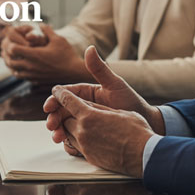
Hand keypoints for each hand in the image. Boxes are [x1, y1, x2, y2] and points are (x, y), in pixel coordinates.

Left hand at [2, 24, 89, 83]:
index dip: (10, 42)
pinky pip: (19, 75)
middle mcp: (31, 66)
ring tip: (10, 54)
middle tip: (6, 45)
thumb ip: (47, 30)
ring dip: (10, 61)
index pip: (13, 49)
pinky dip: (15, 69)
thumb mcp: (58, 39)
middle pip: (9, 60)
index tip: (11, 37)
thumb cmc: (67, 55)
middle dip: (6, 51)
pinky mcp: (35, 80)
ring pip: (13, 69)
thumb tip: (40, 24)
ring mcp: (32, 74)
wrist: (74, 72)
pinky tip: (18, 64)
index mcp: (34, 54)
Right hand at [44, 46, 163, 138]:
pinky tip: (69, 146)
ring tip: (58, 137)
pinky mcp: (91, 138)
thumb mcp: (115, 85)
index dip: (54, 100)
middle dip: (53, 118)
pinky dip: (70, 143)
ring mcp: (87, 123)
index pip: (65, 95)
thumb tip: (89, 48)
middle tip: (51, 125)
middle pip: (62, 112)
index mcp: (86, 94)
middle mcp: (84, 108)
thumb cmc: (131, 102)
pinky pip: (76, 141)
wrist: (147, 124)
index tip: (48, 106)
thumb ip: (100, 69)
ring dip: (58, 132)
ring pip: (66, 127)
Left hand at [48, 90, 151, 177]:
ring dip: (71, 127)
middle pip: (65, 119)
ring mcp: (85, 146)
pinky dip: (77, 140)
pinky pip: (75, 146)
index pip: (67, 101)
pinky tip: (86, 137)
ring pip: (68, 133)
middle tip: (73, 110)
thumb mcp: (119, 112)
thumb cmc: (137, 131)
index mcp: (89, 116)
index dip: (60, 94)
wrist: (145, 156)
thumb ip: (100, 108)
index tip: (56, 90)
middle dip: (67, 113)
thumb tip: (88, 105)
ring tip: (82, 124)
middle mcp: (83, 131)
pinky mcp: (89, 157)